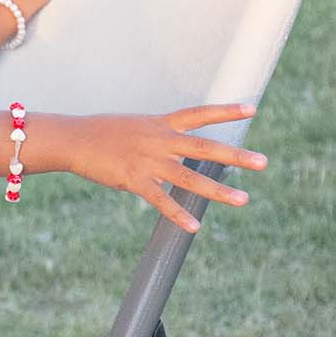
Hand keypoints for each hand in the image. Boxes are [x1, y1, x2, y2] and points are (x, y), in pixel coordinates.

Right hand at [60, 104, 267, 232]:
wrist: (73, 139)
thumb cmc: (101, 133)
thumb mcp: (135, 126)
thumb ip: (158, 136)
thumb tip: (176, 146)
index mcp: (160, 124)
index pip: (198, 114)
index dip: (225, 112)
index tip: (252, 109)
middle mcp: (159, 141)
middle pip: (203, 148)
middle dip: (234, 156)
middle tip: (262, 162)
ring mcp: (148, 161)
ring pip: (189, 177)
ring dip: (217, 191)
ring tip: (243, 200)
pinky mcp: (133, 180)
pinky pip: (160, 200)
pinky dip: (178, 214)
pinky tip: (194, 227)